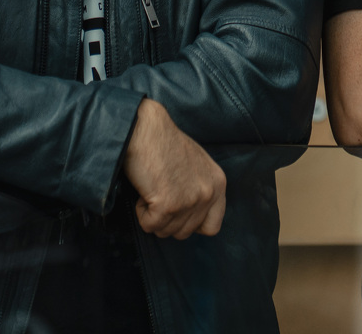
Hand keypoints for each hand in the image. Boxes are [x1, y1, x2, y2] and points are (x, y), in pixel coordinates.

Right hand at [122, 99, 226, 238]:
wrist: (146, 129)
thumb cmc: (165, 143)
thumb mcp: (196, 166)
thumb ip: (200, 188)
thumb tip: (191, 214)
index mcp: (218, 183)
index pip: (212, 226)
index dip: (191, 224)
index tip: (178, 213)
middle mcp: (209, 193)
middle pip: (185, 232)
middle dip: (168, 220)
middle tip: (158, 195)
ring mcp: (190, 200)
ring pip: (166, 231)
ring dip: (153, 215)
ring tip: (152, 189)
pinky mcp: (169, 205)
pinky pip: (150, 226)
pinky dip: (142, 213)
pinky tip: (145, 191)